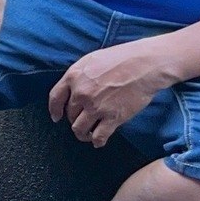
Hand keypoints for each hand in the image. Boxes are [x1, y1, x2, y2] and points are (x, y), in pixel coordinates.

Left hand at [49, 38, 175, 147]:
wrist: (144, 65)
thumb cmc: (121, 58)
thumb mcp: (91, 60)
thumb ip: (79, 75)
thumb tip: (74, 87)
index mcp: (74, 77)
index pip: (55, 98)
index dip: (54, 110)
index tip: (56, 117)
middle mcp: (81, 93)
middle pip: (70, 115)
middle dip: (74, 119)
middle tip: (82, 121)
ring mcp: (96, 107)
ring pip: (79, 129)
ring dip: (82, 134)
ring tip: (87, 134)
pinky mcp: (112, 118)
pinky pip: (98, 136)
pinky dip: (97, 141)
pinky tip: (98, 142)